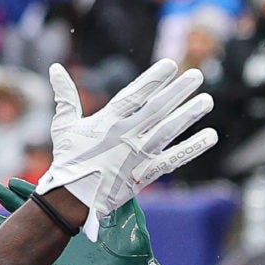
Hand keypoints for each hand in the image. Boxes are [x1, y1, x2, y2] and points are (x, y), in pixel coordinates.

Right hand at [0, 179, 169, 264]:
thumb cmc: (134, 248)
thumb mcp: (127, 213)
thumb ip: (117, 193)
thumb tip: (118, 168)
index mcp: (78, 218)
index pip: (52, 199)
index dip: (34, 189)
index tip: (17, 179)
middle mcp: (65, 230)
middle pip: (33, 211)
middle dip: (13, 199)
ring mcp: (59, 248)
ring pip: (27, 229)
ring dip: (7, 217)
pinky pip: (31, 254)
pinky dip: (13, 244)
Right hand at [33, 58, 215, 230]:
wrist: (71, 199)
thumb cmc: (68, 161)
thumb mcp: (63, 125)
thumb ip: (65, 96)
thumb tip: (55, 68)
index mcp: (107, 121)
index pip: (135, 94)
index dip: (153, 78)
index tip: (171, 64)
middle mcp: (126, 135)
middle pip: (157, 109)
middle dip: (178, 91)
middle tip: (197, 76)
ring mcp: (138, 155)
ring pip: (168, 131)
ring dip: (189, 115)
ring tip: (207, 100)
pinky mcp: (145, 174)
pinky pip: (173, 159)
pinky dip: (192, 148)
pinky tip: (210, 136)